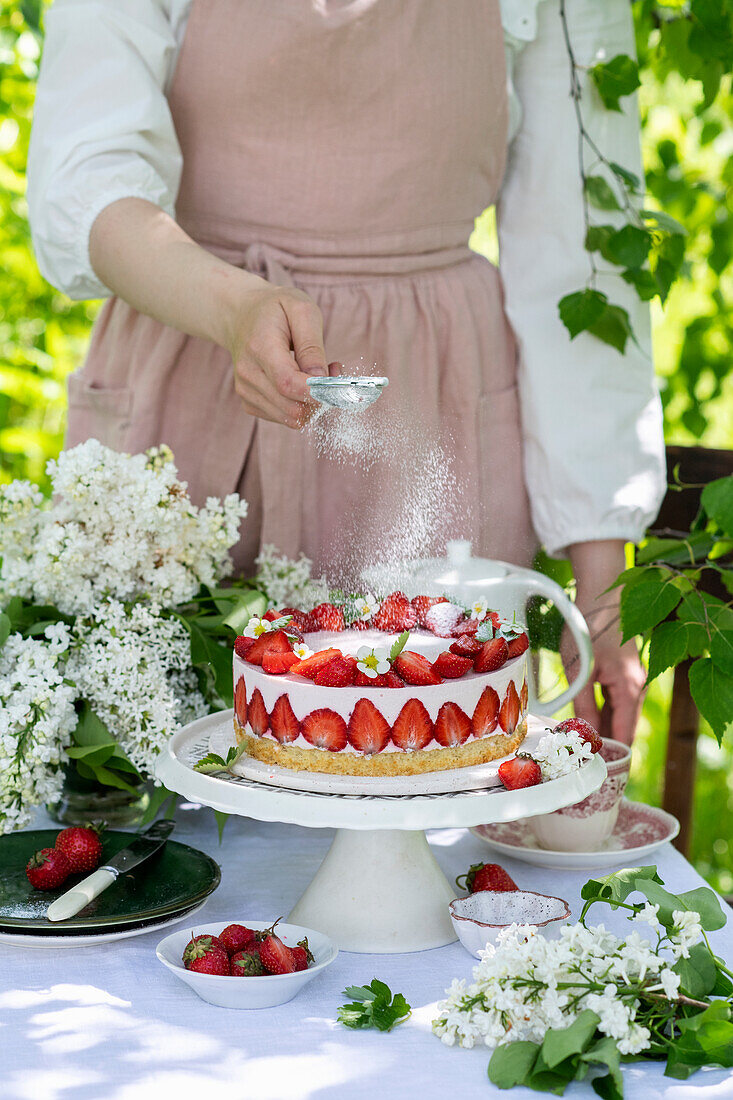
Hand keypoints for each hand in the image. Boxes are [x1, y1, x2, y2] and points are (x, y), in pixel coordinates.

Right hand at [225, 283, 327, 427]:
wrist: (241, 315)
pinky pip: (284, 418)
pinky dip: (300, 407)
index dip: (317, 392)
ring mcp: (245, 390)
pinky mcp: (249, 402)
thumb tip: (320, 379)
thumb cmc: (276, 309)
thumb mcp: (302, 311)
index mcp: (260, 347)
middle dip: (320, 398)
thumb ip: (312, 346)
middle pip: (291, 407)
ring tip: (318, 376)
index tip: (338, 384)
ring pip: (290, 418)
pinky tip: (301, 384)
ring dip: (312, 404)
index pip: (288, 384)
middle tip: (333, 372)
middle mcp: (248, 373)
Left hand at [563, 539, 644, 743]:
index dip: (611, 754)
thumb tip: (584, 734)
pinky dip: (604, 709)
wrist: (602, 595)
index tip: (597, 771)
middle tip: (584, 762)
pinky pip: (617, 698)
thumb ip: (583, 704)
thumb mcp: (580, 671)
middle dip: (605, 742)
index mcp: (629, 691)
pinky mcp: (626, 670)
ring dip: (603, 725)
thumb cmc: (589, 630)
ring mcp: (633, 678)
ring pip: (619, 712)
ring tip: (581, 743)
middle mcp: (637, 687)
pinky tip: (586, 715)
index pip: (624, 734)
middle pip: (623, 725)